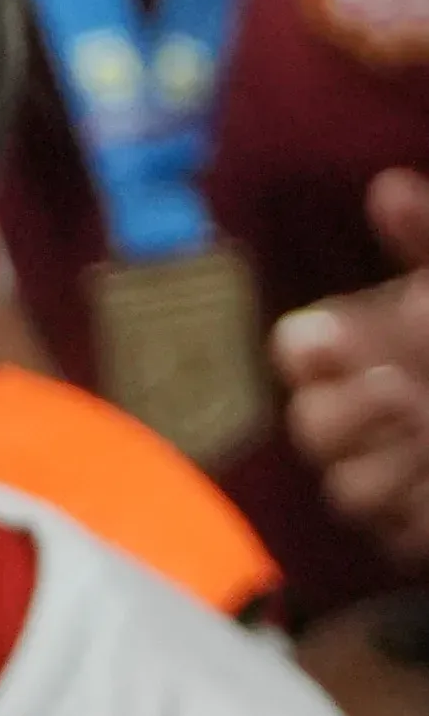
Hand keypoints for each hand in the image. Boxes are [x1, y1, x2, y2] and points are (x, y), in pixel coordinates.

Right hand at [272, 170, 428, 568]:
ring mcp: (389, 475)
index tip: (329, 336)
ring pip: (346, 486)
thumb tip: (387, 188)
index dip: (307, 351)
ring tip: (425, 422)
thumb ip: (428, 242)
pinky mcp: (412, 526)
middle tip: (399, 391)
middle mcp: (365, 416)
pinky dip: (417, 496)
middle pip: (311, 427)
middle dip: (348, 413)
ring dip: (389, 459)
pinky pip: (392, 524)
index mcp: (367, 351)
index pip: (299, 352)